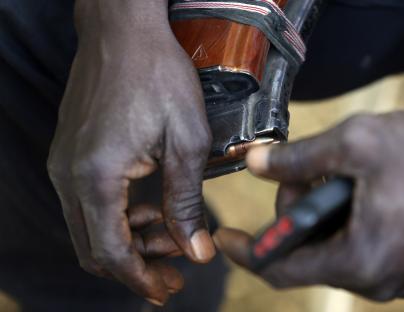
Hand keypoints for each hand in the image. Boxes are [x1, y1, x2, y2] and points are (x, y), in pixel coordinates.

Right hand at [47, 0, 213, 304]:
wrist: (124, 31)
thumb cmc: (158, 77)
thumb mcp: (187, 141)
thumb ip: (187, 202)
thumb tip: (197, 251)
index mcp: (97, 177)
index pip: (112, 252)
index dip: (140, 279)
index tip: (167, 290)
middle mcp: (69, 176)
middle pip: (95, 248)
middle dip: (136, 266)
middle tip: (175, 269)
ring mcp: (65, 164)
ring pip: (90, 228)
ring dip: (130, 241)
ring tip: (171, 235)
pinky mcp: (70, 153)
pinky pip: (88, 203)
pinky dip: (120, 217)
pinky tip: (150, 208)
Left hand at [214, 111, 403, 300]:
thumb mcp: (354, 144)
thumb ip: (296, 158)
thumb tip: (254, 163)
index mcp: (359, 259)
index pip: (280, 268)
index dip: (246, 252)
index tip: (223, 239)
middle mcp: (377, 281)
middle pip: (305, 255)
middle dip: (292, 213)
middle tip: (301, 172)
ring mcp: (394, 277)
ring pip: (330, 251)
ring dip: (318, 215)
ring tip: (332, 174)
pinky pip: (354, 250)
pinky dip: (340, 222)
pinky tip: (352, 190)